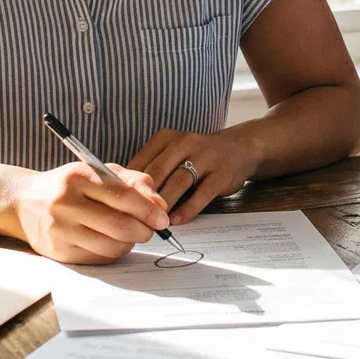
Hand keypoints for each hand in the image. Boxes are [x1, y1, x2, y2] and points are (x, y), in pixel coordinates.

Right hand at [7, 163, 169, 264]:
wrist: (25, 202)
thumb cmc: (71, 185)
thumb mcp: (100, 171)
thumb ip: (134, 182)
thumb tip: (160, 206)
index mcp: (78, 176)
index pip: (124, 197)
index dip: (149, 210)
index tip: (163, 218)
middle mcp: (66, 203)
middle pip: (120, 226)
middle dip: (145, 231)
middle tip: (152, 230)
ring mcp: (60, 230)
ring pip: (112, 246)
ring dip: (130, 243)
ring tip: (130, 233)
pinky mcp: (58, 251)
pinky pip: (99, 258)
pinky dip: (113, 252)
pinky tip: (112, 241)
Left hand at [132, 128, 261, 225]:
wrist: (238, 149)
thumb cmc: (197, 156)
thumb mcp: (173, 152)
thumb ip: (152, 168)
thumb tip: (124, 193)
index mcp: (167, 137)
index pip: (142, 161)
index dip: (129, 184)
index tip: (121, 203)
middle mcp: (185, 142)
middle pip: (158, 171)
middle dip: (145, 195)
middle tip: (133, 215)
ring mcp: (205, 157)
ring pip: (179, 182)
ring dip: (164, 204)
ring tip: (153, 221)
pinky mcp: (221, 174)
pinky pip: (201, 194)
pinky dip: (187, 209)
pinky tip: (176, 221)